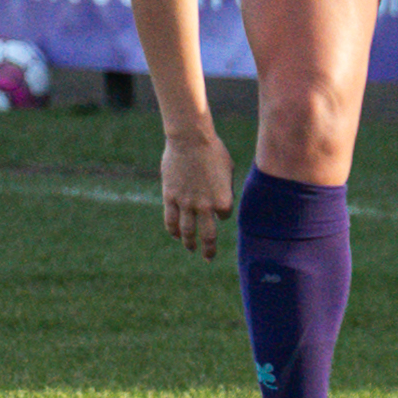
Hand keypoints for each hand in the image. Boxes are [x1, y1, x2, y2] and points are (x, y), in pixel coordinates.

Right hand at [161, 126, 236, 258]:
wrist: (190, 139)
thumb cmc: (212, 150)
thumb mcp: (227, 170)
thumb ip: (223, 189)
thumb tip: (219, 198)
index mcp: (224, 201)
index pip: (224, 216)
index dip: (221, 212)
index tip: (218, 207)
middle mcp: (206, 206)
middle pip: (207, 236)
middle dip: (208, 250)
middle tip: (208, 258)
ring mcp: (186, 203)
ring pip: (186, 231)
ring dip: (189, 243)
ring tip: (190, 248)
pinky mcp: (170, 197)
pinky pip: (170, 219)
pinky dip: (173, 230)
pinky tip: (175, 235)